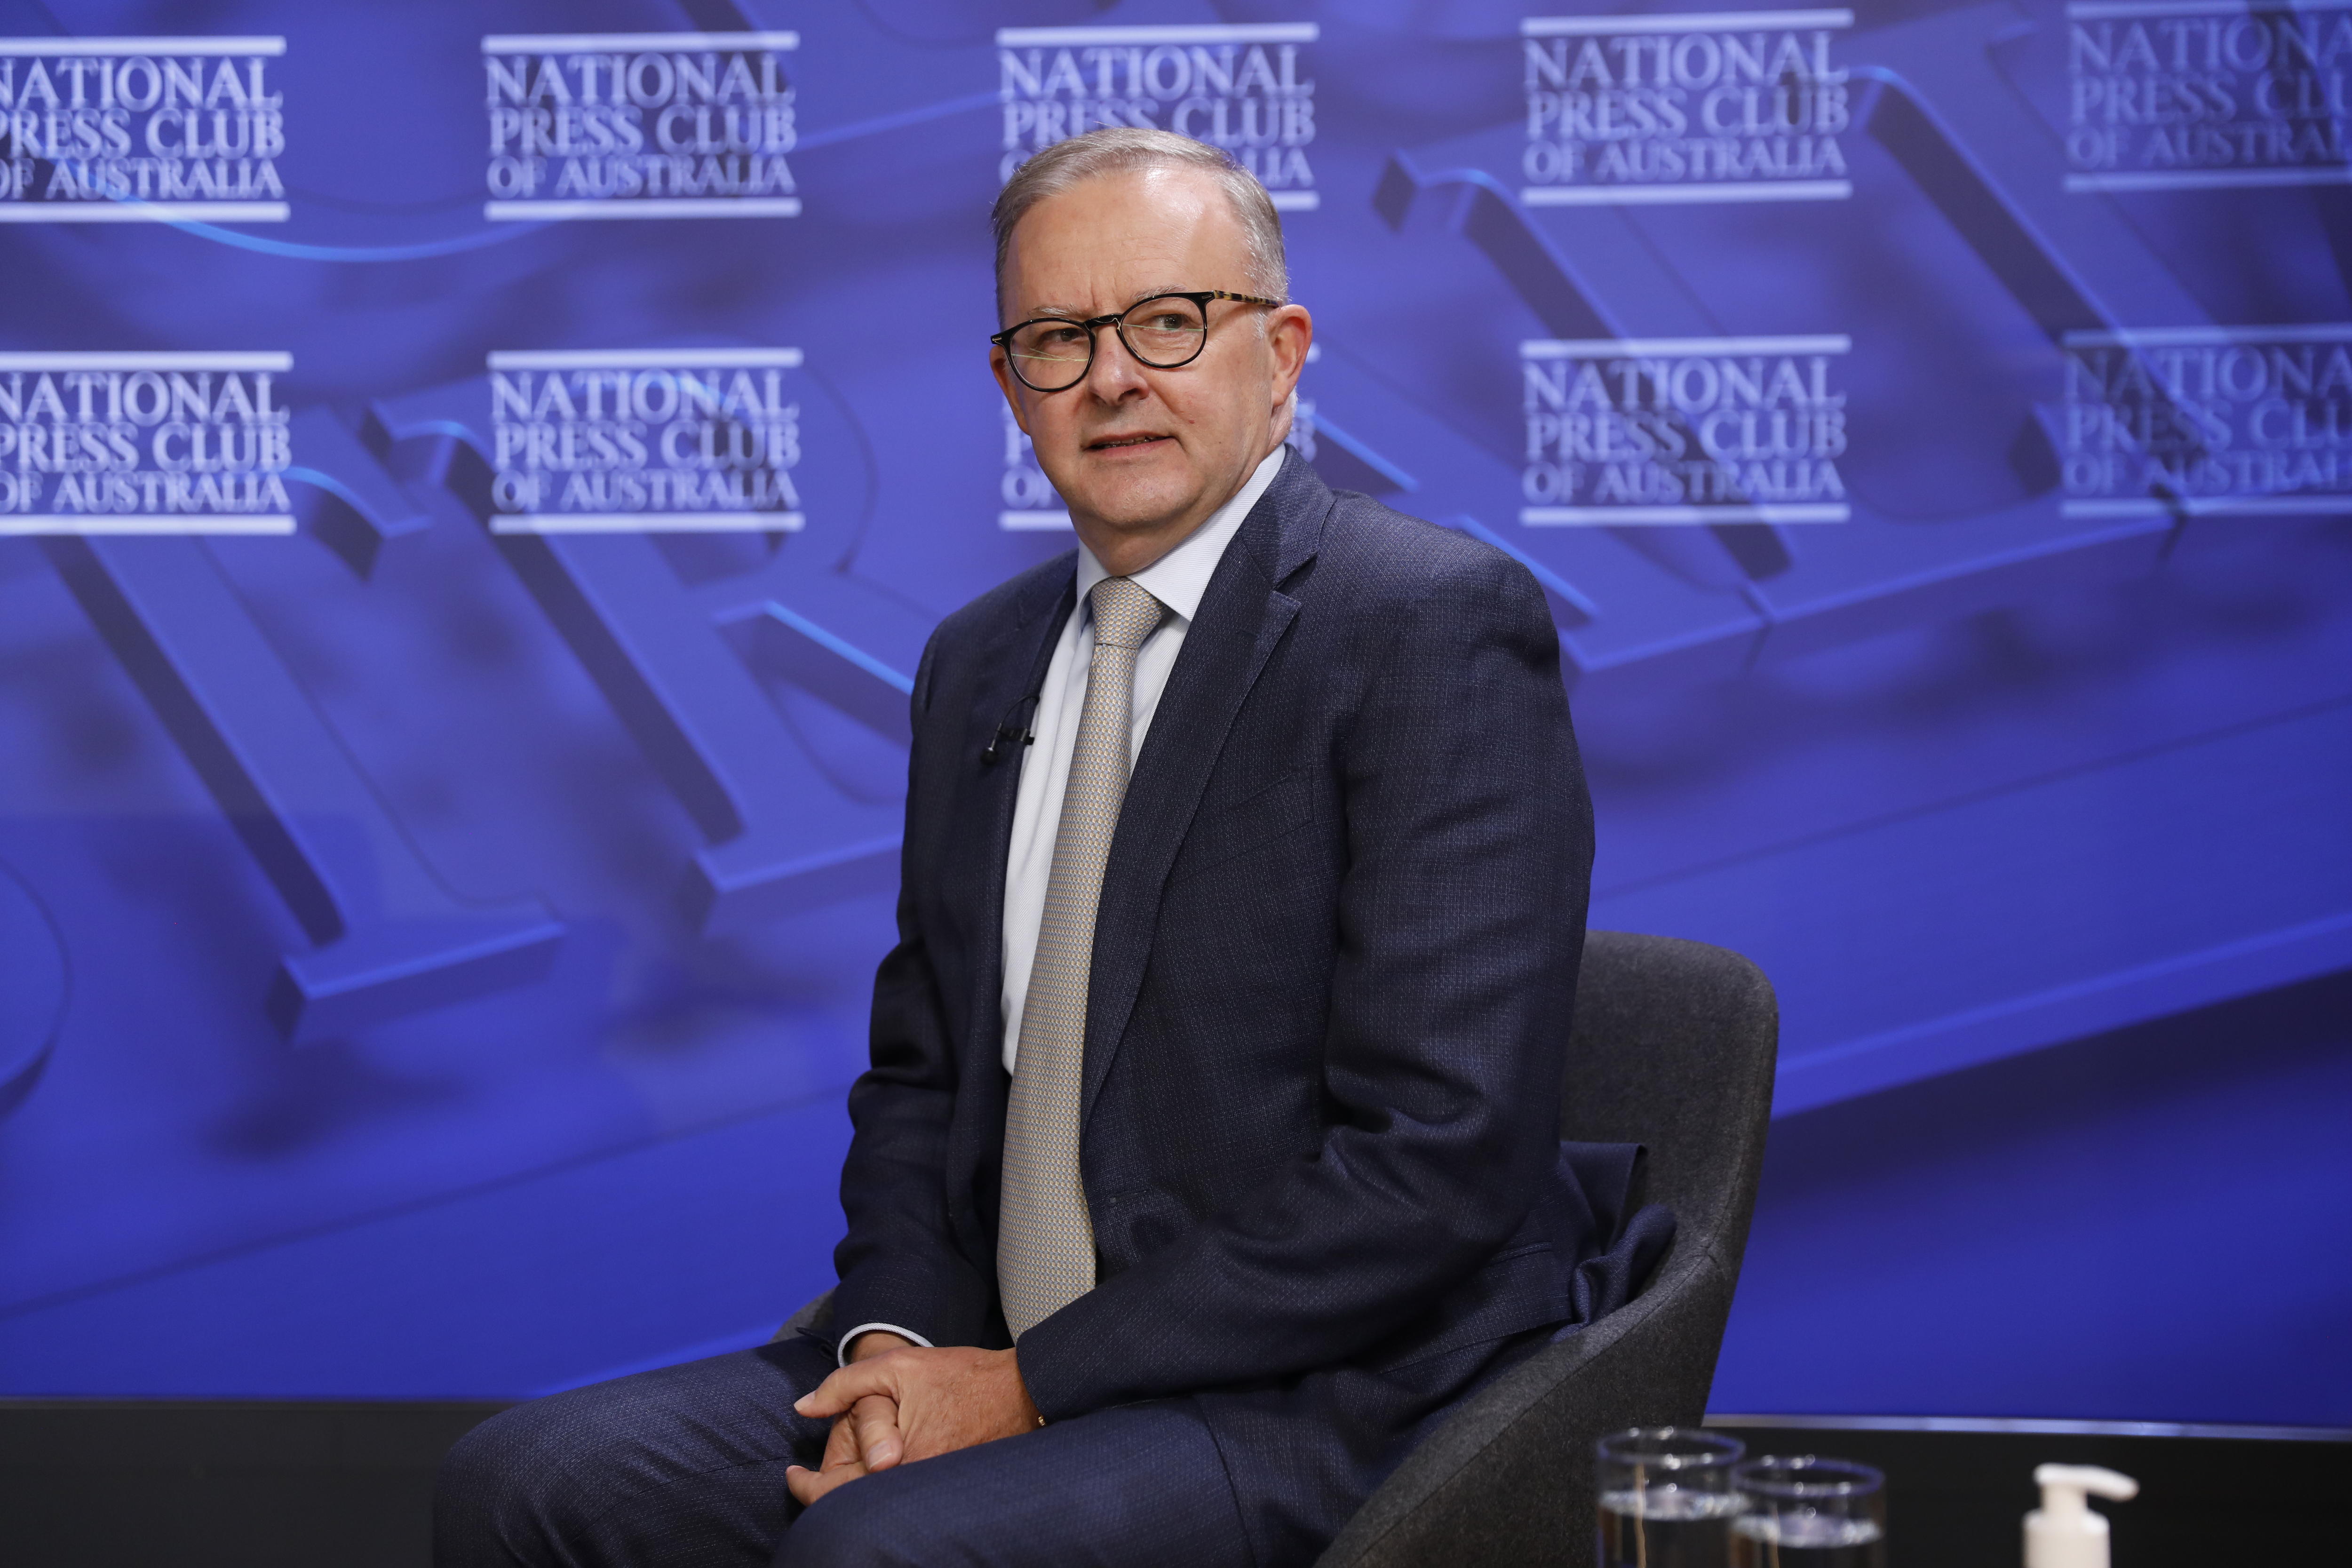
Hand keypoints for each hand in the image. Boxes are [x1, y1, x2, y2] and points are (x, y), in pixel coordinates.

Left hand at [785, 1345, 1038, 1502]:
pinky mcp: (948, 1491)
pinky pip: (903, 1500)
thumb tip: (804, 1407)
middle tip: (807, 1478)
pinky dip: (881, 1492)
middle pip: (854, 1507)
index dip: (804, 1486)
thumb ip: (843, 1385)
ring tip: (837, 1475)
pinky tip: (876, 1473)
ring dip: (853, 1493)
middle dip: (825, 1494)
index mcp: (895, 1462)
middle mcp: (914, 1486)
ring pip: (878, 1505)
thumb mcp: (895, 1367)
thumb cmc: (959, 1375)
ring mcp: (933, 1492)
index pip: (834, 1492)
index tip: (792, 1474)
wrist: (1020, 1389)